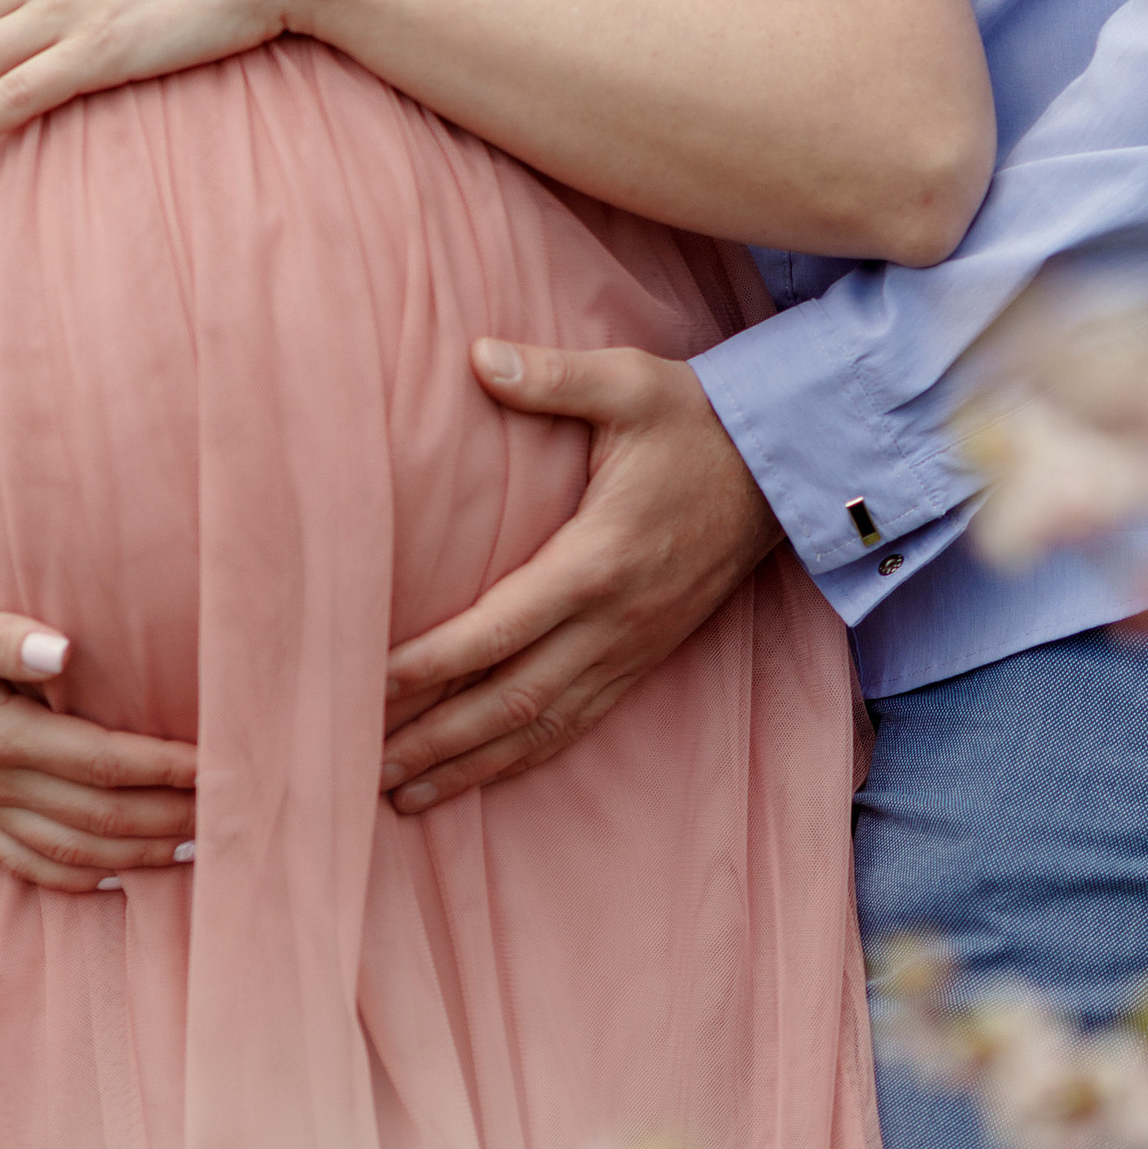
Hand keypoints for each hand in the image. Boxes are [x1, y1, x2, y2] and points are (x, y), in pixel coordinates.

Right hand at [0, 569, 197, 891]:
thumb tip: (65, 649)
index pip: (100, 761)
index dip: (163, 767)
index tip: (218, 764)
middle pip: (95, 817)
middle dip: (167, 820)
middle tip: (232, 815)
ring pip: (67, 850)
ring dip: (134, 855)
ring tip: (196, 850)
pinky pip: (20, 861)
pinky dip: (72, 878)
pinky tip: (110, 881)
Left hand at [377, 341, 781, 808]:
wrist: (782, 467)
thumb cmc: (694, 419)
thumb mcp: (627, 383)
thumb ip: (552, 375)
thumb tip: (477, 355)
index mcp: (598, 560)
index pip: (498, 630)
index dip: (431, 665)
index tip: (371, 684)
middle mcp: (613, 622)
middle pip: (510, 700)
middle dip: (435, 738)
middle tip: (364, 765)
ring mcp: (632, 649)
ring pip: (540, 727)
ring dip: (470, 764)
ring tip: (404, 793)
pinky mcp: (645, 659)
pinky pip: (576, 725)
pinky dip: (523, 757)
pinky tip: (480, 775)